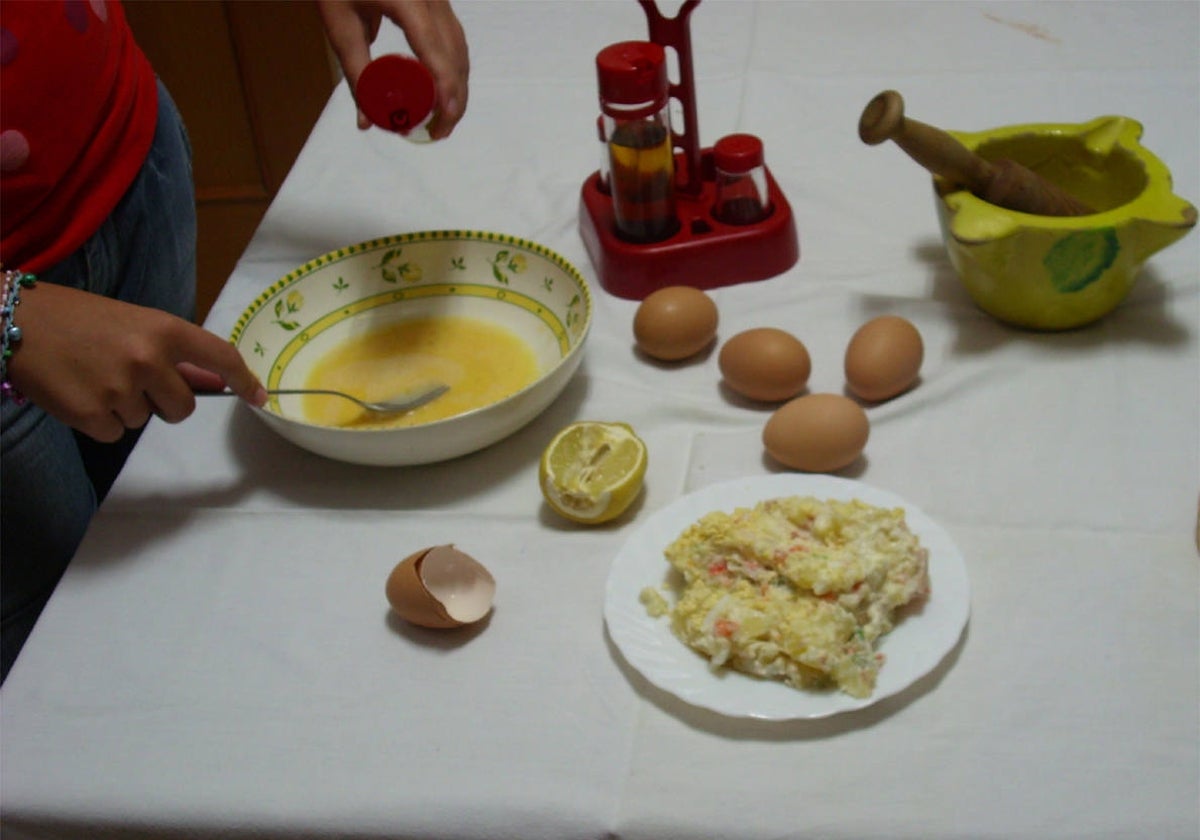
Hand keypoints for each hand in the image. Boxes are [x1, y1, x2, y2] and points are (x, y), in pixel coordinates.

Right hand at [6, 283, 267, 442]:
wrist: (17, 321)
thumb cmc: (79, 318)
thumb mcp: (134, 323)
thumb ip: (175, 354)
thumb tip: (215, 381)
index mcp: (164, 329)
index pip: (220, 357)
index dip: (244, 380)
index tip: (259, 396)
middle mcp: (148, 359)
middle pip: (184, 408)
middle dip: (166, 404)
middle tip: (134, 381)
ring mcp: (120, 388)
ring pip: (145, 420)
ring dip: (126, 408)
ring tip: (96, 376)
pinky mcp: (91, 414)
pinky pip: (115, 434)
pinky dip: (100, 421)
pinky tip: (80, 392)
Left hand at [317, 0, 469, 139]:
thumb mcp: (341, 27)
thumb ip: (357, 74)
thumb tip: (367, 122)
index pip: (433, 46)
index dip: (444, 84)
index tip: (443, 116)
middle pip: (455, 53)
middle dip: (454, 97)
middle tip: (440, 132)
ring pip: (460, 49)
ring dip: (458, 87)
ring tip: (444, 120)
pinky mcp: (440, 4)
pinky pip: (455, 41)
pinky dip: (455, 71)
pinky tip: (447, 93)